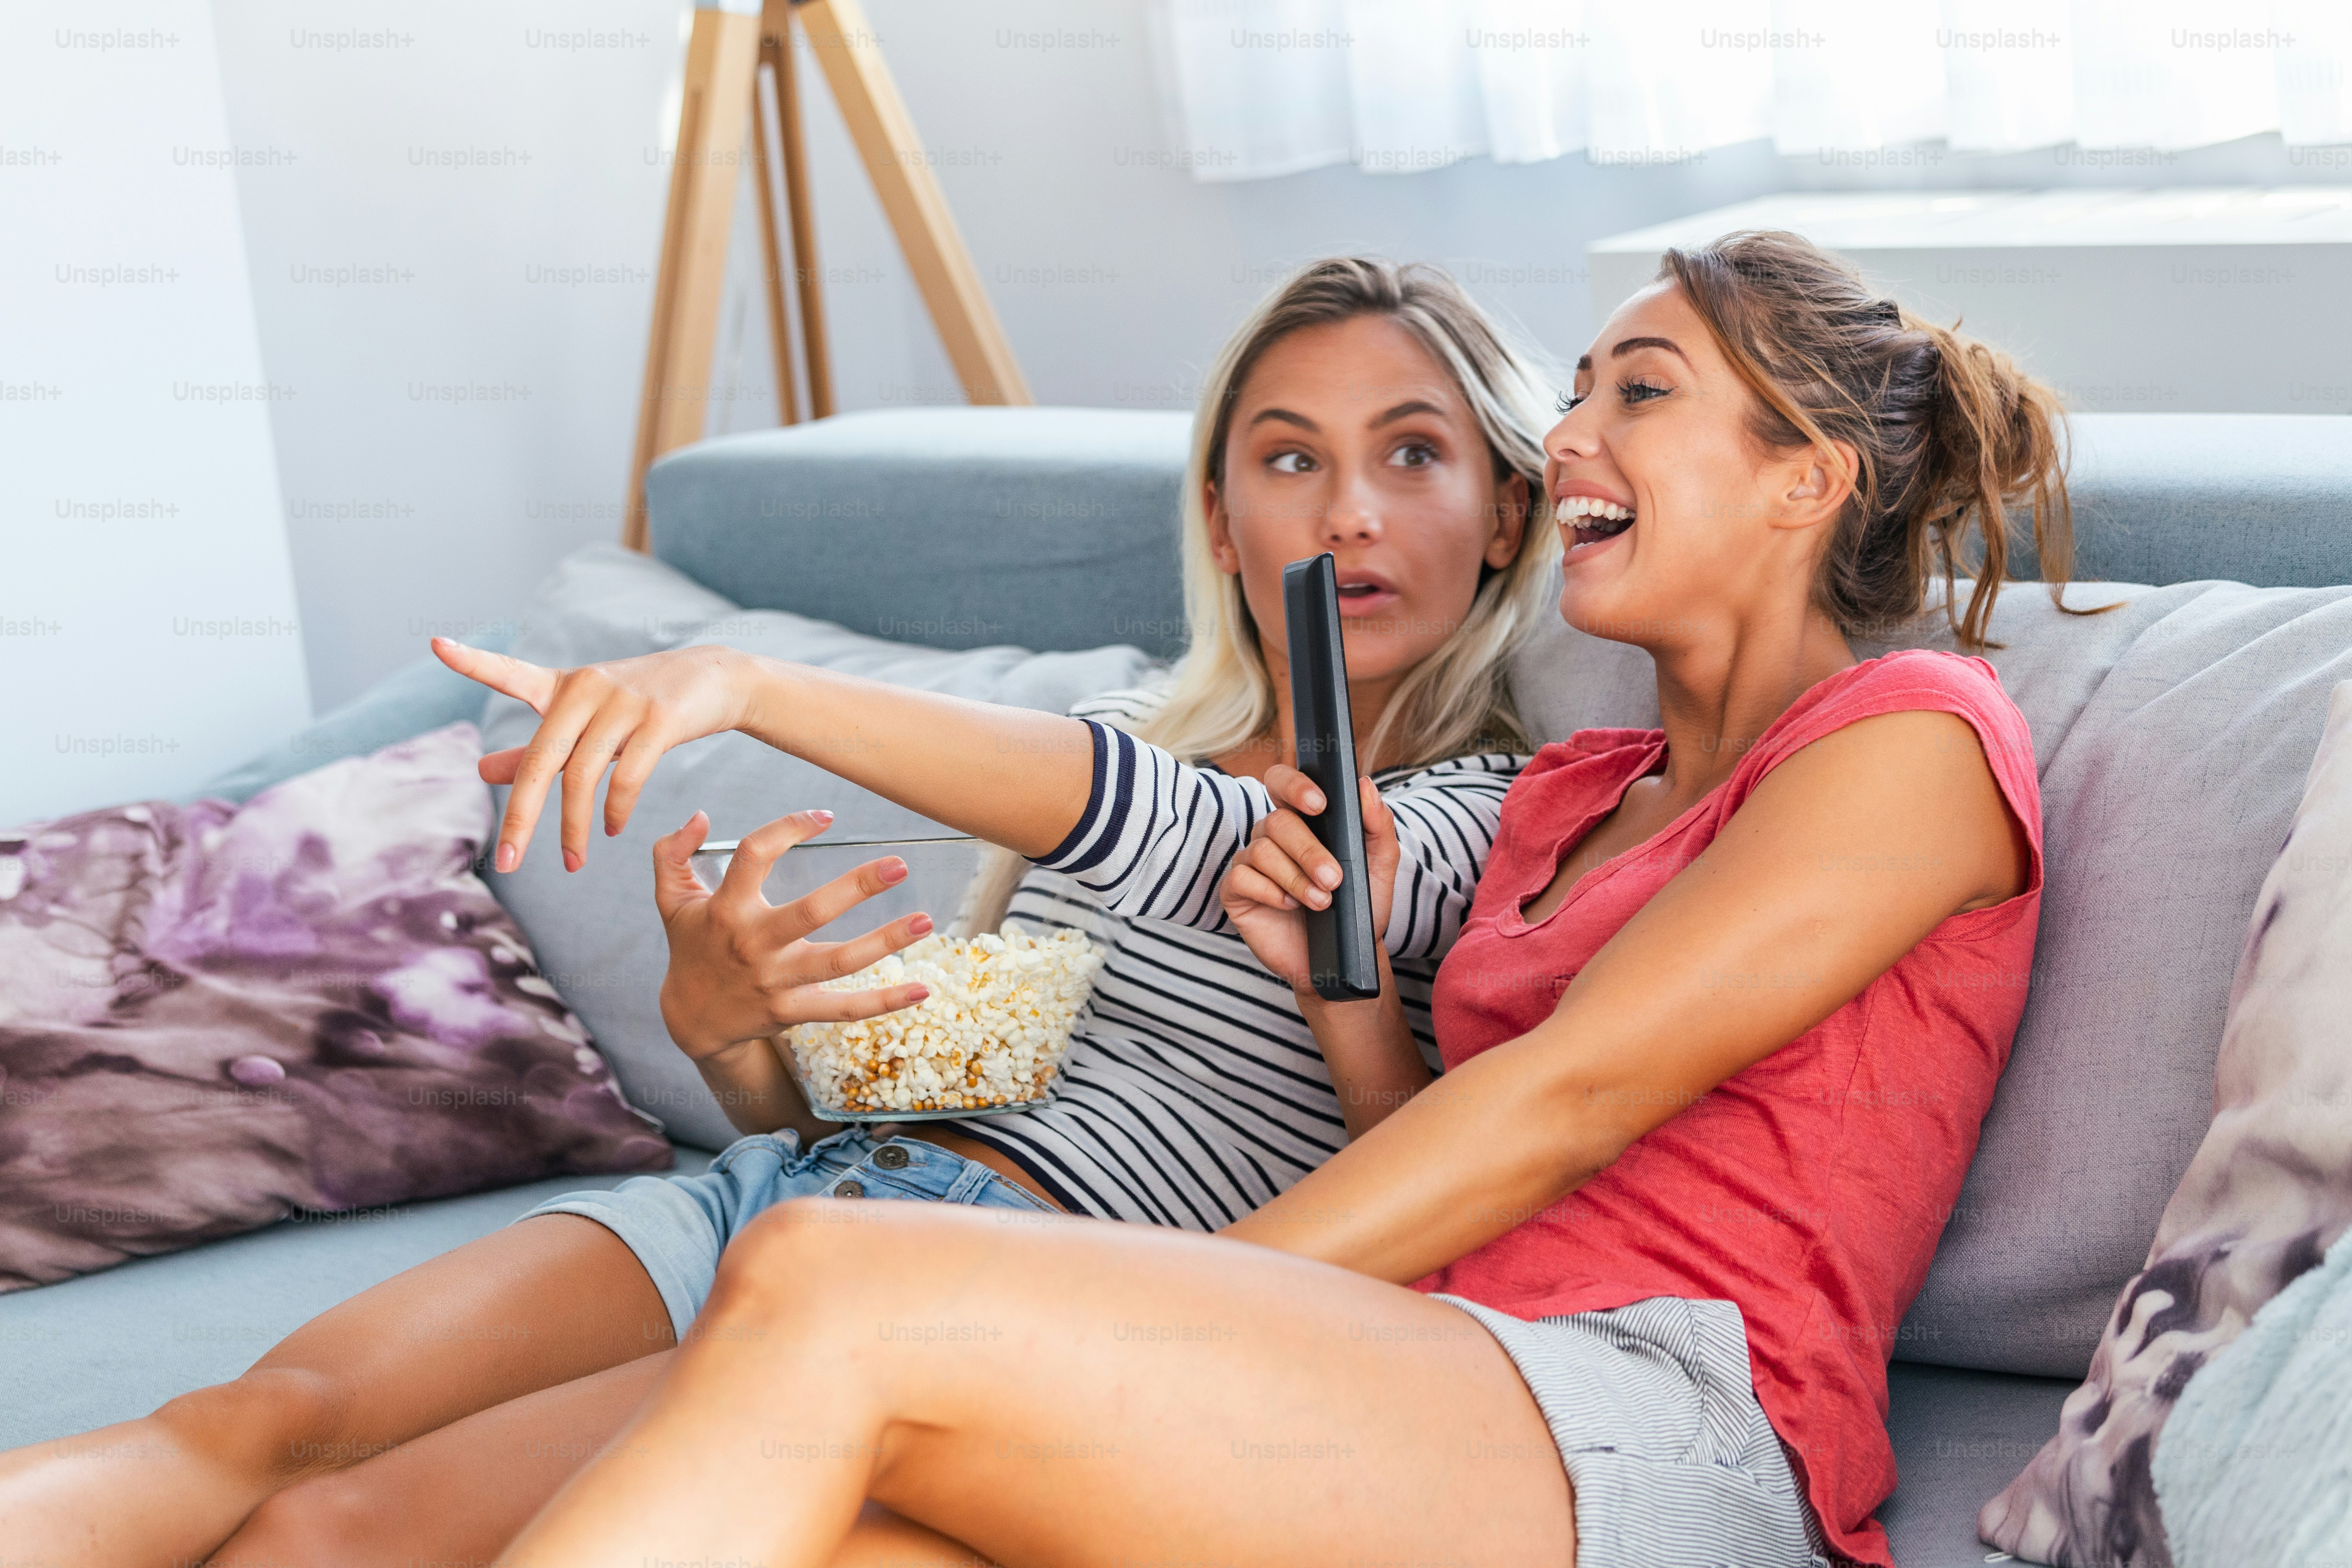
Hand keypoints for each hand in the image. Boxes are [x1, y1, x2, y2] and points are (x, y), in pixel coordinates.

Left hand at [433, 637, 756, 874]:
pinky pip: (627, 776)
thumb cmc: (640, 705)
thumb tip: (481, 771)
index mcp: (562, 686)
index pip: (511, 673)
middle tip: (507, 863)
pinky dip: (615, 811)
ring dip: (574, 829)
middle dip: (521, 818)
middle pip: (541, 759)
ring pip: (583, 776)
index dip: (473, 662)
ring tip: (572, 862)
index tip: (436, 645)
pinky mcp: (659, 720)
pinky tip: (612, 830)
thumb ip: (534, 749)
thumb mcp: (585, 723)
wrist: (715, 678)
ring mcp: (624, 703)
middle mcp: (587, 689)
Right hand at [652, 809, 935, 1060]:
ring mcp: (776, 981)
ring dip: (885, 942)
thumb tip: (698, 815)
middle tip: (899, 865)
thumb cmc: (691, 947)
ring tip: (926, 921)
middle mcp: (754, 945)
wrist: (691, 1020)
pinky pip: (843, 1008)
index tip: (825, 816)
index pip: (754, 856)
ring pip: (837, 963)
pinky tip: (921, 990)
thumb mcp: (671, 900)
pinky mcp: (793, 1010)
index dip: (788, 828)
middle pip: (810, 913)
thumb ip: (672, 853)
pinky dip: (883, 1002)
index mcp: (726, 909)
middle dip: (856, 887)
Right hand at [1218, 766, 1396, 993]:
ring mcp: (1252, 862)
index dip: (1294, 785)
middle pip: (1278, 821)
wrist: (1344, 957)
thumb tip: (1364, 786)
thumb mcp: (1380, 867)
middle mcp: (1273, 836)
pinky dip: (1269, 892)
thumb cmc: (1359, 908)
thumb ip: (1377, 825)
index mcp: (1303, 820)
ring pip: (1261, 851)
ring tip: (1321, 902)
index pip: (1284, 782)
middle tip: (1334, 879)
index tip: (1319, 804)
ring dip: (1295, 878)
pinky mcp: (1236, 892)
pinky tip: (1289, 906)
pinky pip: (1241, 877)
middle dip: (1309, 851)